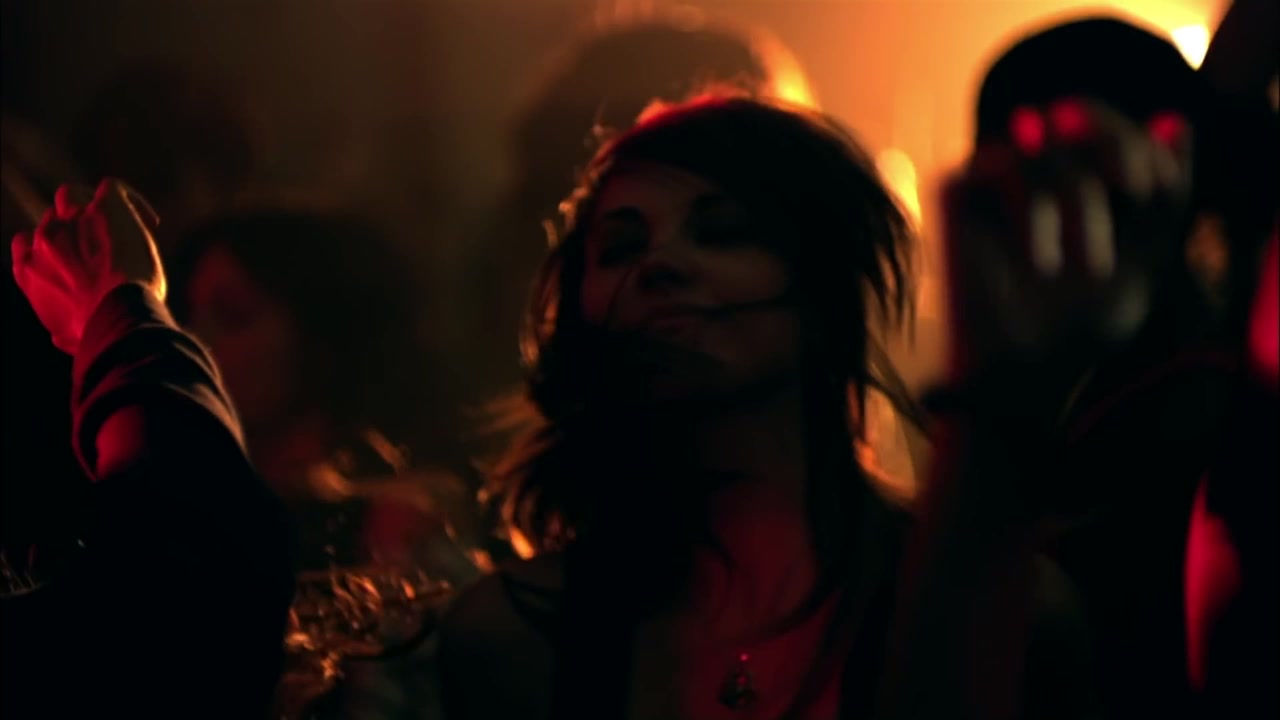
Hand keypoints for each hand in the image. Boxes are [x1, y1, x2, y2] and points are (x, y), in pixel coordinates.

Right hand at [11, 179, 165, 353]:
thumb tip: (60, 339)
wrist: (118, 317)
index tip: (76, 262)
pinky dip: (130, 200)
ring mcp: (73, 220)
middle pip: (54, 218)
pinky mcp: (105, 208)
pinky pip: (111, 188)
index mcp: (30, 271)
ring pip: (73, 195)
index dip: (50, 247)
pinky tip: (150, 221)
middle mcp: (45, 240)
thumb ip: (63, 330)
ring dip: (96, 210)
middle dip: (77, 231)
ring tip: (129, 234)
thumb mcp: (70, 336)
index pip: (27, 242)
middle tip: (112, 251)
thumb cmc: (98, 333)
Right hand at [941, 99, 1191, 379]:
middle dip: (1116, 145)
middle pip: (1078, 110)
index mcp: (1081, 174)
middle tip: (1138, 188)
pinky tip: (1041, 259)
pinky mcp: (956, 191)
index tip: (1153, 189)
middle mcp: (1035, 166)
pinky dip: (1031, 211)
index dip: (1138, 142)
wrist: (1026, 369)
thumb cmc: (1082, 321)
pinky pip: (1000, 166)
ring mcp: (992, 176)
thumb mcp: (1147, 257)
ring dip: (1079, 201)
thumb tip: (1175, 120)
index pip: (1111, 123)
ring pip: (1047, 145)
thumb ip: (1166, 195)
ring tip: (1084, 267)